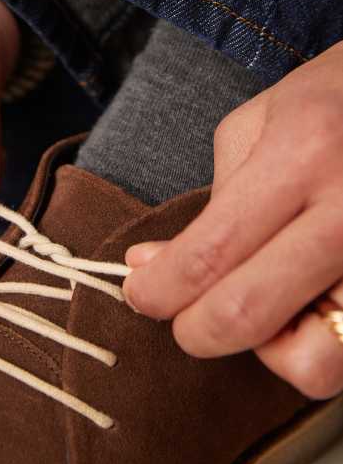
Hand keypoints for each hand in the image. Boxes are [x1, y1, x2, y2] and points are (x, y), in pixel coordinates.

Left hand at [123, 41, 342, 398]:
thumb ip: (211, 203)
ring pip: (314, 364)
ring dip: (265, 350)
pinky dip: (310, 343)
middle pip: (245, 314)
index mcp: (300, 155)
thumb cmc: (328, 100)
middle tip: (184, 313)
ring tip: (260, 307)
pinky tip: (301, 303)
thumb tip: (154, 267)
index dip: (157, 289)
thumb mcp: (255, 126)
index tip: (140, 292)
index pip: (207, 254)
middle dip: (194, 330)